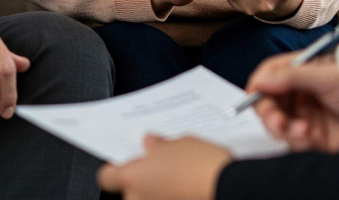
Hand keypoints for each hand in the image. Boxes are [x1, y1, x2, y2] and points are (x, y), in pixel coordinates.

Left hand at [98, 135, 230, 199]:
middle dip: (143, 183)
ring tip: (178, 180)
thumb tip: (150, 144)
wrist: (231, 189)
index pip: (107, 177)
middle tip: (161, 170)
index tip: (125, 164)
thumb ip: (159, 146)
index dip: (115, 169)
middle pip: (129, 192)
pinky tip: (186, 191)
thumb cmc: (203, 166)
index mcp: (134, 178)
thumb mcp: (179, 144)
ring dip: (158, 193)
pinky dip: (173, 198)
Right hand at [248, 52, 338, 152]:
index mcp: (300, 70)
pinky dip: (294, 139)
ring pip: (277, 123)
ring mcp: (306, 114)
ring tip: (301, 130)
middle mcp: (300, 92)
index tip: (254, 96)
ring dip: (282, 128)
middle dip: (268, 112)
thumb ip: (292, 77)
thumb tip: (261, 80)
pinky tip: (309, 136)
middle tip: (277, 121)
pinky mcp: (314, 137)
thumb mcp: (328, 76)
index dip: (258, 84)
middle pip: (267, 101)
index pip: (268, 74)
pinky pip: (292, 140)